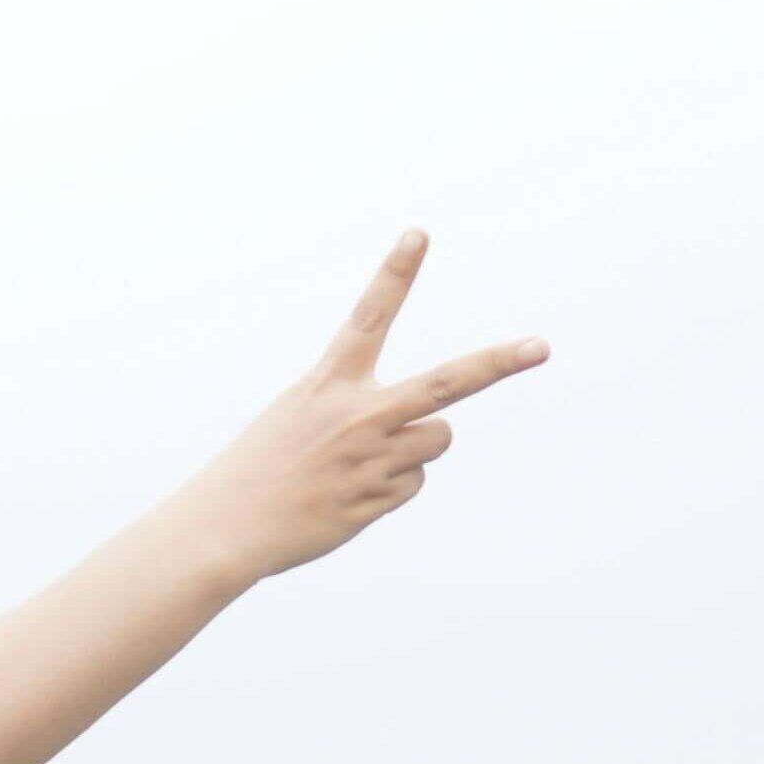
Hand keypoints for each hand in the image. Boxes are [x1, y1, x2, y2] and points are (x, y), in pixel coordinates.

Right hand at [174, 233, 547, 585]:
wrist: (224, 529)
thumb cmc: (260, 468)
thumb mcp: (300, 418)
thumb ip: (363, 412)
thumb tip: (433, 437)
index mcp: (329, 384)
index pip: (368, 317)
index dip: (394, 274)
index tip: (418, 235)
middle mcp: (357, 415)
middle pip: (447, 383)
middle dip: (498, 363)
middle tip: (540, 348)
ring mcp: (370, 459)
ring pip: (437, 439)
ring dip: (415, 448)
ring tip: (363, 463)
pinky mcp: (375, 499)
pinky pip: (412, 484)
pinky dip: (388, 489)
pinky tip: (347, 496)